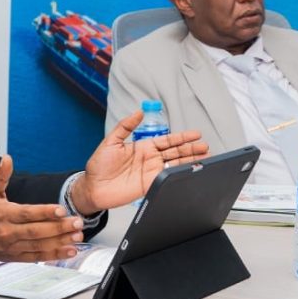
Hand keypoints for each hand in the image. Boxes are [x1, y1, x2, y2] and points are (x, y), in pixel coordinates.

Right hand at [0, 156, 84, 265]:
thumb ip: (0, 176)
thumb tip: (7, 158)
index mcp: (4, 215)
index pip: (27, 214)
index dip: (45, 212)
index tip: (61, 209)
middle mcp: (10, 232)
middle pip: (37, 231)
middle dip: (59, 228)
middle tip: (77, 222)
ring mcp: (14, 247)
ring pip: (40, 245)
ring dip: (61, 241)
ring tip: (78, 235)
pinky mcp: (17, 257)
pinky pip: (38, 257)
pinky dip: (55, 255)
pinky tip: (70, 251)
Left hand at [67, 111, 208, 215]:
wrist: (92, 187)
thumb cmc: (98, 165)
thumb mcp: (111, 140)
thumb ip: (125, 126)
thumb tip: (138, 112)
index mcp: (143, 147)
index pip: (167, 140)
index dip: (182, 137)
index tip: (196, 134)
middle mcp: (150, 159)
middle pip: (175, 153)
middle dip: (191, 149)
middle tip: (205, 146)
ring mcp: (151, 173)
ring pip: (175, 166)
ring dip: (189, 162)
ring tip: (205, 158)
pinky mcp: (148, 186)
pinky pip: (166, 180)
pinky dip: (178, 177)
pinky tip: (188, 172)